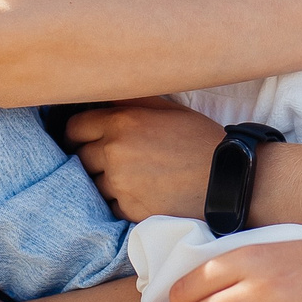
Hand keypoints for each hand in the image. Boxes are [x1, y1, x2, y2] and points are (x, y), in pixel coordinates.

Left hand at [67, 100, 225, 221]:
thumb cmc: (200, 140)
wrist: (226, 181)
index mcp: (121, 123)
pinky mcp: (128, 210)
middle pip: (79, 157)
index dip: (78, 133)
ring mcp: (119, 184)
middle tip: (110, 159)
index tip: (84, 138)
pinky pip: (110, 206)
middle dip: (90, 158)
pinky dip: (119, 201)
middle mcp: (114, 152)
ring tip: (130, 178)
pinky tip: (140, 195)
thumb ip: (133, 99)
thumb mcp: (169, 109)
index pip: (74, 127)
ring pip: (93, 184)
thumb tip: (106, 91)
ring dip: (105, 181)